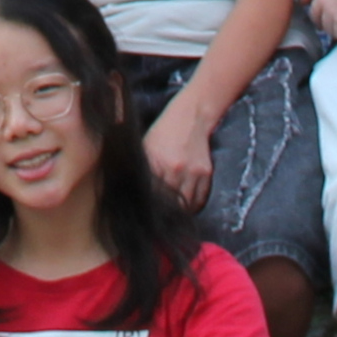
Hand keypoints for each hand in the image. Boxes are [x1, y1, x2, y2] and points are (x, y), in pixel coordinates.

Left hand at [141, 93, 215, 211]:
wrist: (191, 117)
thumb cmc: (163, 132)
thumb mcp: (145, 146)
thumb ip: (140, 169)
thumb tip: (130, 190)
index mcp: (156, 162)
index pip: (151, 194)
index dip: (148, 207)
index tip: (145, 214)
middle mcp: (175, 169)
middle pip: (170, 203)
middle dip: (164, 213)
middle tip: (159, 219)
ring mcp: (193, 171)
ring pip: (187, 204)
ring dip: (180, 212)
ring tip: (172, 215)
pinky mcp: (206, 172)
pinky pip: (201, 198)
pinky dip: (194, 205)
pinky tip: (187, 206)